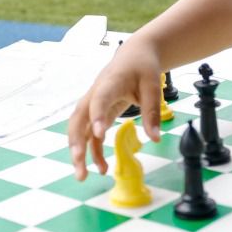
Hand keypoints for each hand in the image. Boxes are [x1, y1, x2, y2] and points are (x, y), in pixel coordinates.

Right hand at [67, 41, 163, 180]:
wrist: (135, 54)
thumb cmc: (143, 67)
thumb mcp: (153, 86)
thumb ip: (152, 111)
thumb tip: (154, 138)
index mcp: (110, 83)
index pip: (99, 100)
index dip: (97, 116)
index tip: (99, 134)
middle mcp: (95, 94)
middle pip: (79, 120)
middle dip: (76, 143)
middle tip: (79, 165)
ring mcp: (93, 104)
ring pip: (79, 129)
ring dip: (79, 152)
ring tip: (82, 176)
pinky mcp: (97, 113)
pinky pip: (91, 134)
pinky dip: (93, 151)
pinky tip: (102, 168)